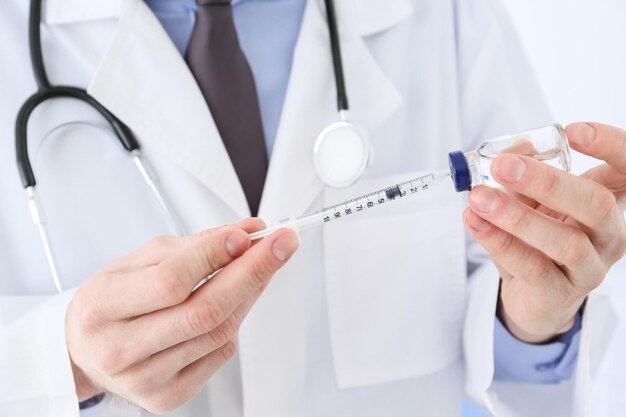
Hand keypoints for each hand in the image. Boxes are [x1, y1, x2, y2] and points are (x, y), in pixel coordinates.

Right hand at [66, 219, 298, 412]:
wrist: (86, 350)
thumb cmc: (113, 300)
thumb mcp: (138, 260)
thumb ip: (194, 245)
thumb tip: (246, 233)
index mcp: (102, 306)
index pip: (171, 281)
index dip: (215, 255)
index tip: (248, 235)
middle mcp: (120, 349)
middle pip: (204, 311)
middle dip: (253, 272)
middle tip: (282, 244)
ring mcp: (145, 380)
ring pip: (218, 332)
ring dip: (251, 292)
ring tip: (264, 264)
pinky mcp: (169, 396)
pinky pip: (220, 353)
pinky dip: (237, 320)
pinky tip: (239, 298)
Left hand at [463, 123, 625, 342]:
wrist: (531, 295)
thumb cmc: (537, 237)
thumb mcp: (528, 197)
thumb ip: (521, 171)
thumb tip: (507, 152)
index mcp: (608, 201)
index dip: (611, 146)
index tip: (571, 131)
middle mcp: (608, 234)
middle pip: (598, 204)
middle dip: (548, 181)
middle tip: (502, 166)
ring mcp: (589, 268)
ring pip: (566, 242)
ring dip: (516, 217)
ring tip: (479, 198)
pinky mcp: (559, 294)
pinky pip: (533, 268)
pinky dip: (500, 242)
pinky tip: (475, 222)